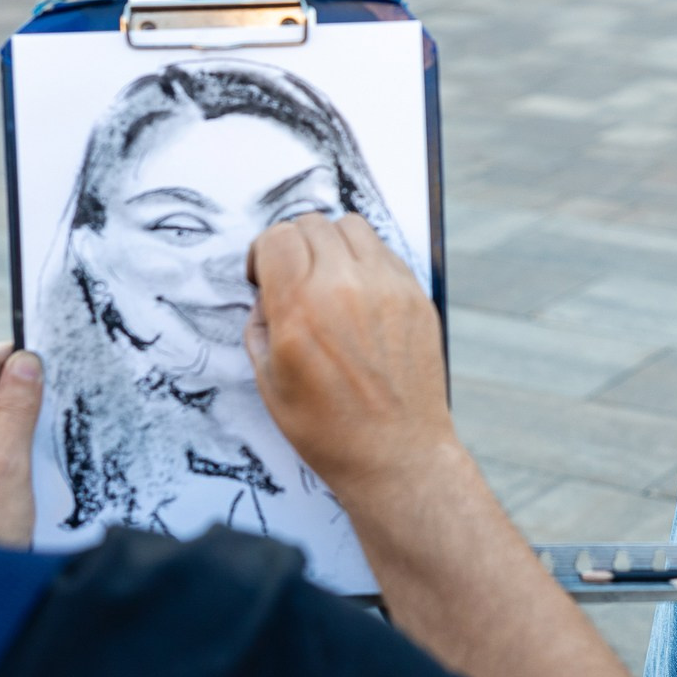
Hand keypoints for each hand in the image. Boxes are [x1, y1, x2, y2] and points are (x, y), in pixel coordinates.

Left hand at [0, 343, 43, 547]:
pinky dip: (6, 446)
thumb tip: (26, 361)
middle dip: (19, 394)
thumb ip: (16, 411)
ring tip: (32, 457)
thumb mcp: (8, 467)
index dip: (24, 363)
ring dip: (15, 424)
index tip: (54, 375)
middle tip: (44, 427)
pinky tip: (19, 472)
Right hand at [243, 214, 455, 504]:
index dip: (263, 253)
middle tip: (293, 278)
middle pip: (311, 224)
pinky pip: (384, 251)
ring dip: (331, 244)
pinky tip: (358, 294)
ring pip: (350, 226)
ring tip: (327, 278)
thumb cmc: (329, 428)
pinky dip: (364, 261)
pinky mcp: (415, 296)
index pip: (276, 237)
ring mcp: (386, 288)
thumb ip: (260, 327)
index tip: (264, 276)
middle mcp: (344, 288)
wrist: (396, 452)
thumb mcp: (270, 383)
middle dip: (294, 246)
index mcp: (300, 308)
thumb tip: (266, 296)